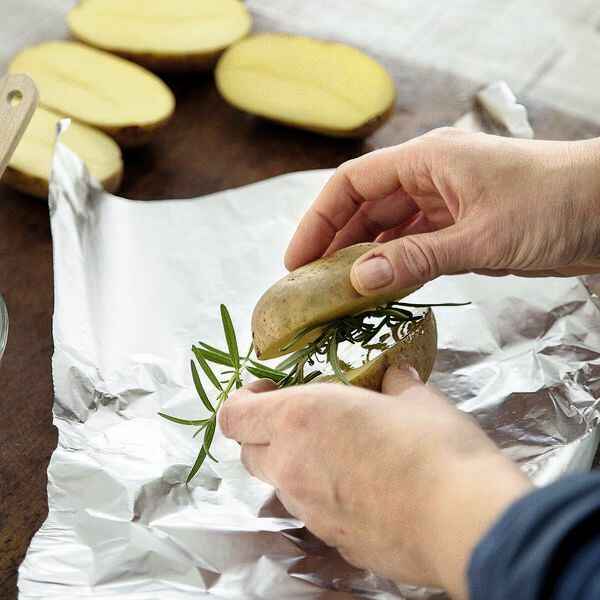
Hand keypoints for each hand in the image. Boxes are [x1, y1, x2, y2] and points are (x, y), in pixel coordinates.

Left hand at [219, 367, 530, 598]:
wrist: (463, 521)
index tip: (268, 390)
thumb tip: (393, 375)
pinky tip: (362, 488)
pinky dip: (323, 495)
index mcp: (299, 419)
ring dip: (294, 464)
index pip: (234, 415)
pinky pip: (312, 512)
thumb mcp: (414, 398)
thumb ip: (393, 382)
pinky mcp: (333, 541)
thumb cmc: (434, 446)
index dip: (243, 401)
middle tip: (300, 419)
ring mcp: (309, 510)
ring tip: (338, 452)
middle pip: (248, 452)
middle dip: (264, 433)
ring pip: (279, 484)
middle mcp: (292, 466)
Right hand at [285, 129, 599, 294]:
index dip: (318, 220)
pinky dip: (394, 266)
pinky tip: (378, 289)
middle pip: (365, 208)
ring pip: (388, 230)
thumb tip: (357, 281)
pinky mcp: (461, 228)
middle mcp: (428, 178)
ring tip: (336, 293)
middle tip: (310, 285)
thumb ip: (416, 258)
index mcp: (426, 160)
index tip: (297, 259)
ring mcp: (444, 204)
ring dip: (363, 258)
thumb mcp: (478, 236)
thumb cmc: (551, 206)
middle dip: (334, 244)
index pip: (352, 184)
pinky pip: (414, 246)